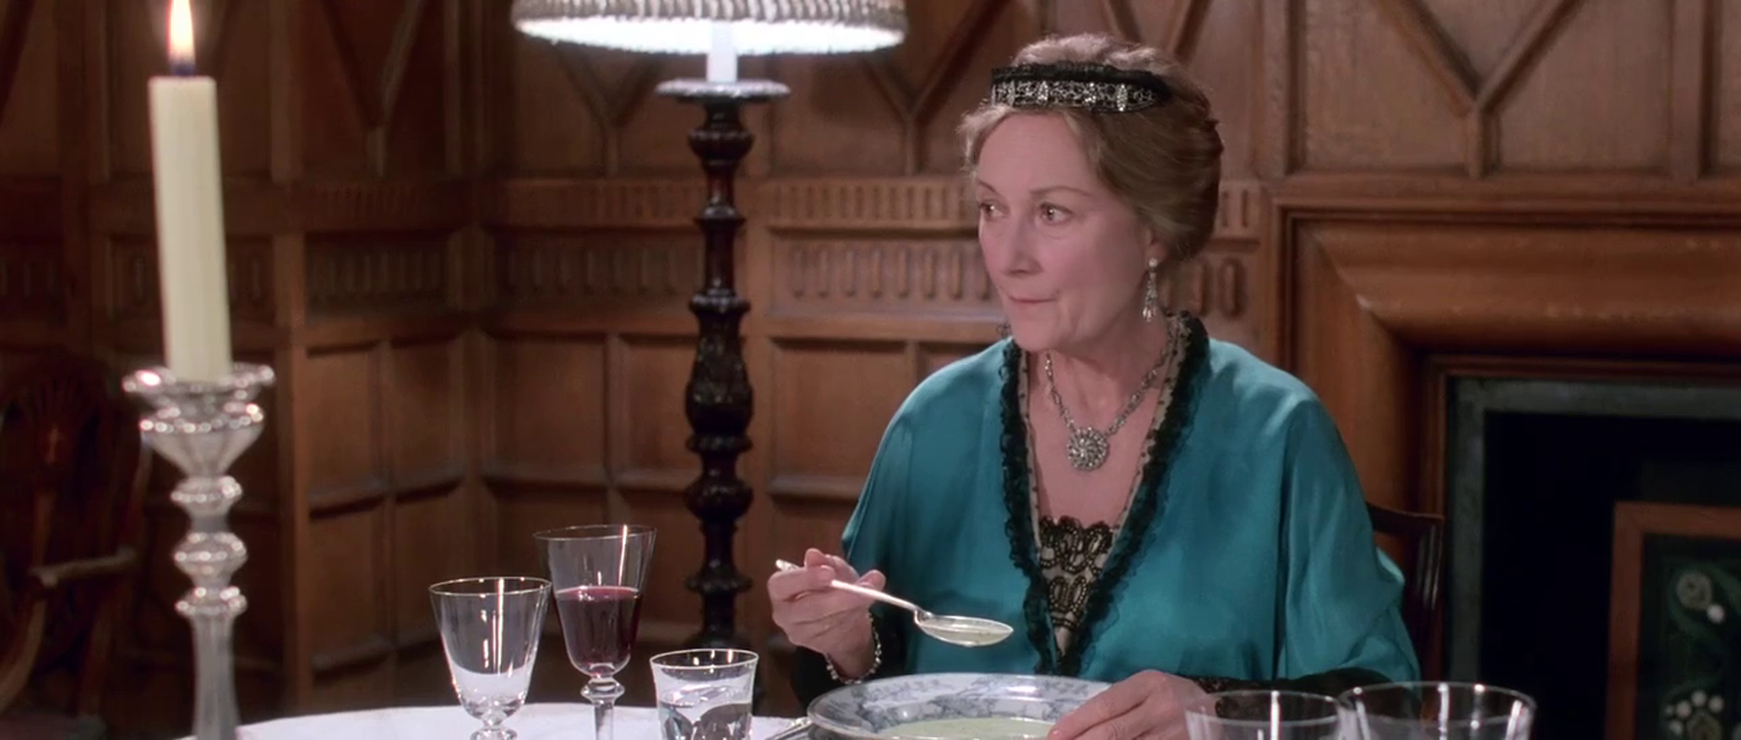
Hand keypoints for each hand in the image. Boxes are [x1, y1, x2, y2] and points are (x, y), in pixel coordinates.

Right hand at [767, 548, 886, 674]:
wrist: (843, 619)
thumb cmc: (833, 587)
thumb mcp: (834, 569)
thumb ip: (826, 563)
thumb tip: (813, 555)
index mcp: (781, 588)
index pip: (782, 584)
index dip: (805, 578)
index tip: (829, 573)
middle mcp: (783, 613)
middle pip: (807, 607)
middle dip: (838, 597)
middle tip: (863, 588)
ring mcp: (796, 632)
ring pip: (825, 622)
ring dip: (850, 608)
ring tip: (869, 593)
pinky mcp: (813, 646)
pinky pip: (835, 633)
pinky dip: (852, 620)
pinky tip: (860, 611)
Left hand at [1048, 670, 1206, 739]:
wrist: (1220, 714)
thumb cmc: (1174, 699)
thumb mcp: (1149, 689)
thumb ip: (1119, 704)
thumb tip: (1076, 726)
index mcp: (1150, 684)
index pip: (1105, 705)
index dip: (1076, 723)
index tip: (1054, 736)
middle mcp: (1162, 708)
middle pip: (1113, 732)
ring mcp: (1174, 734)